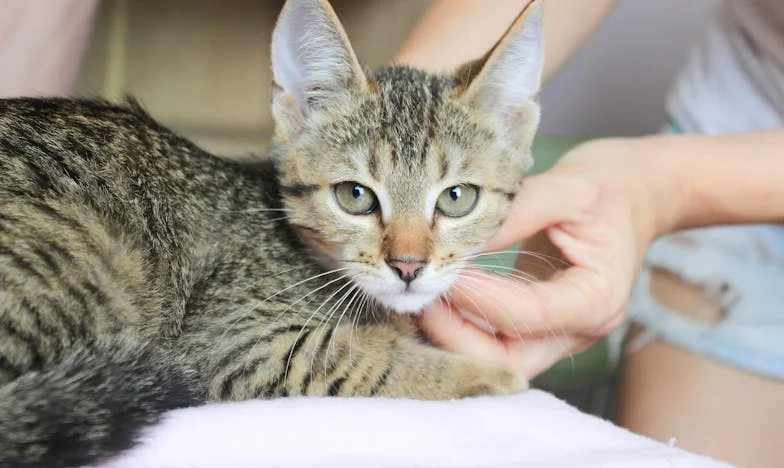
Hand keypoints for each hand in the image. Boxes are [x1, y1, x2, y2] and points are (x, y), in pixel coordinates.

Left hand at [420, 137, 686, 378]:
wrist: (639, 192)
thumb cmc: (609, 187)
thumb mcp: (565, 188)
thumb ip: (511, 214)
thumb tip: (454, 242)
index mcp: (599, 297)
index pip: (527, 314)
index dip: (478, 297)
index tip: (442, 269)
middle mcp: (582, 328)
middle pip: (508, 359)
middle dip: (457, 335)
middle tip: (420, 296)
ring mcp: (562, 332)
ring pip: (497, 359)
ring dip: (454, 336)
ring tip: (420, 298)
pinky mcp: (542, 325)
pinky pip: (496, 341)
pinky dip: (463, 326)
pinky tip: (437, 299)